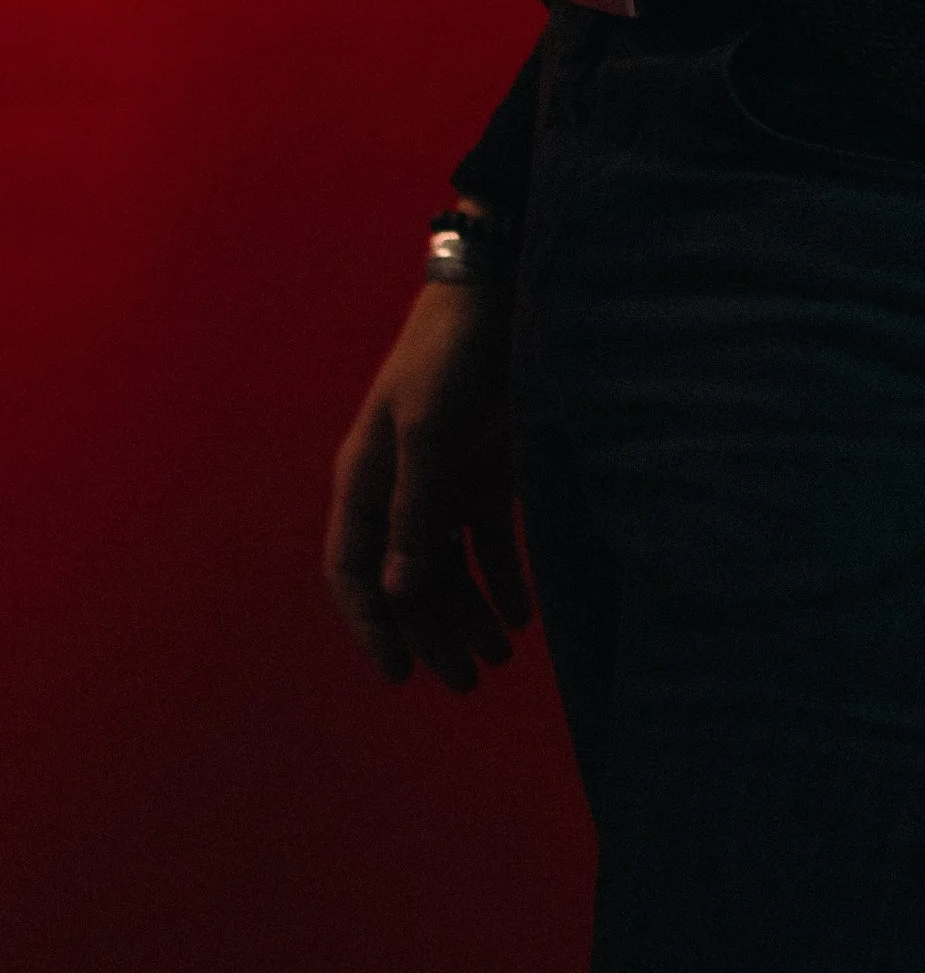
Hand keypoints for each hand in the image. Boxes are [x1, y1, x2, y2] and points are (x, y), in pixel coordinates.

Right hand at [325, 272, 530, 691]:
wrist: (499, 290)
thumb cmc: (449, 352)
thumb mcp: (427, 429)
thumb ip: (415, 509)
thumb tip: (399, 589)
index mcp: (365, 478)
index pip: (353, 570)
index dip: (371, 625)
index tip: (400, 674)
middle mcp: (398, 487)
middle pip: (408, 579)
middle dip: (434, 633)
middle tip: (467, 683)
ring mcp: (443, 479)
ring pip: (451, 566)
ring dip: (472, 613)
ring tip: (501, 659)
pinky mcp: (487, 468)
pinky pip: (488, 539)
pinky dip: (503, 577)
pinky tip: (522, 613)